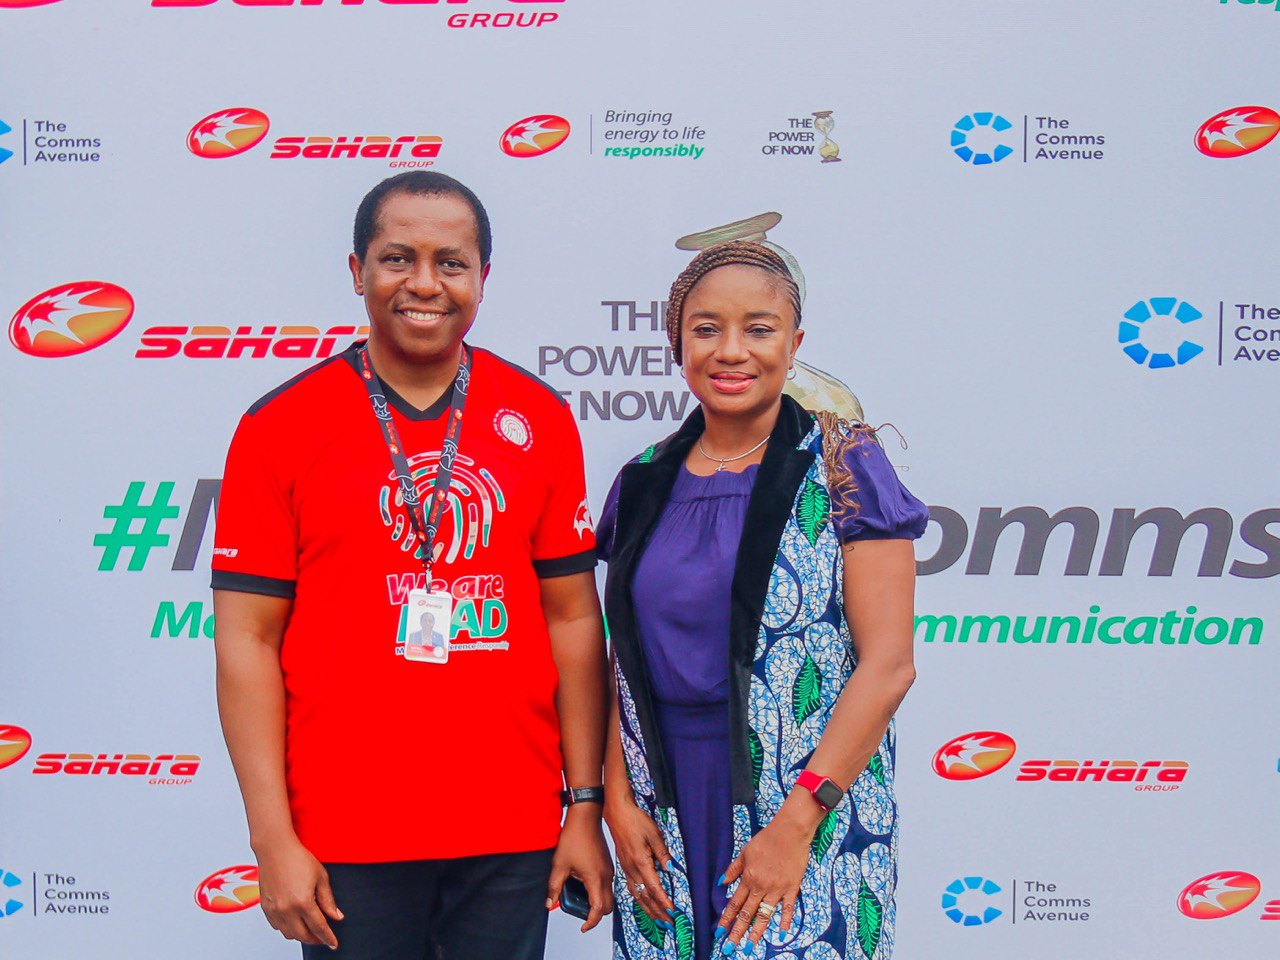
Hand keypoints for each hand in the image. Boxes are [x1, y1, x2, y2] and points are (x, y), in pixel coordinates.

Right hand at [254, 836, 342, 948]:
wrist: (275, 848)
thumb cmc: (298, 858)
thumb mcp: (321, 876)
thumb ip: (328, 900)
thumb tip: (337, 916)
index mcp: (303, 902)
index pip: (319, 928)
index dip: (328, 938)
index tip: (333, 943)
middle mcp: (286, 909)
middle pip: (303, 935)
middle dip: (315, 939)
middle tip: (323, 938)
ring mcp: (274, 909)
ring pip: (289, 934)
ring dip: (301, 935)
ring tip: (310, 929)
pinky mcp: (265, 907)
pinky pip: (277, 926)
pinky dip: (287, 928)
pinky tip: (294, 921)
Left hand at [547, 805, 615, 931]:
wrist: (586, 817)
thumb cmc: (574, 837)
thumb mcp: (559, 864)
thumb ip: (554, 887)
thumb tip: (549, 903)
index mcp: (595, 879)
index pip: (597, 910)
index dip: (590, 923)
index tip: (582, 927)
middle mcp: (606, 876)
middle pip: (607, 906)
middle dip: (596, 915)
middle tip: (580, 913)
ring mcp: (608, 870)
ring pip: (608, 895)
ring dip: (598, 902)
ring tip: (580, 897)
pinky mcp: (607, 864)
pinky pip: (607, 884)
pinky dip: (599, 890)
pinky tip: (583, 882)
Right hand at [603, 798, 675, 928]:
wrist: (617, 814)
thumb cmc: (635, 820)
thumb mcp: (654, 834)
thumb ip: (662, 853)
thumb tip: (671, 868)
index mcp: (640, 861)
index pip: (654, 887)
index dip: (664, 902)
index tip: (673, 912)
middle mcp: (632, 869)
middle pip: (645, 897)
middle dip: (658, 912)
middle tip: (669, 923)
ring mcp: (626, 869)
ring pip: (637, 895)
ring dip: (649, 909)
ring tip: (659, 920)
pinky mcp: (624, 866)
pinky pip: (632, 888)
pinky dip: (640, 900)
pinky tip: (645, 903)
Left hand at [715, 798, 818, 951]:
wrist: (789, 832)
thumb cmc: (766, 839)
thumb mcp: (745, 851)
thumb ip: (733, 869)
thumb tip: (721, 883)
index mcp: (748, 878)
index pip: (734, 903)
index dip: (726, 918)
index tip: (719, 932)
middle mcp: (761, 886)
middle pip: (746, 914)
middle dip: (736, 932)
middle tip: (729, 948)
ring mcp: (777, 889)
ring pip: (764, 915)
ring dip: (756, 933)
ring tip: (749, 947)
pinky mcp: (792, 888)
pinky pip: (788, 908)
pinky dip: (785, 921)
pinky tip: (782, 935)